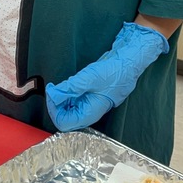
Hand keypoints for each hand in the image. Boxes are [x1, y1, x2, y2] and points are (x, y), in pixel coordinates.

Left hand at [45, 22, 168, 131]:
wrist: (130, 59)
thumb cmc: (117, 71)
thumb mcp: (90, 77)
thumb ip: (70, 87)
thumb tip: (53, 94)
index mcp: (92, 112)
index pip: (66, 123)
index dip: (55, 111)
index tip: (52, 95)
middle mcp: (91, 110)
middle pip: (66, 117)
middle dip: (56, 105)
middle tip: (53, 89)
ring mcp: (92, 102)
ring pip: (70, 108)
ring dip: (62, 99)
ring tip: (58, 86)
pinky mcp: (92, 93)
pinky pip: (76, 99)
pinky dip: (68, 93)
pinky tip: (67, 85)